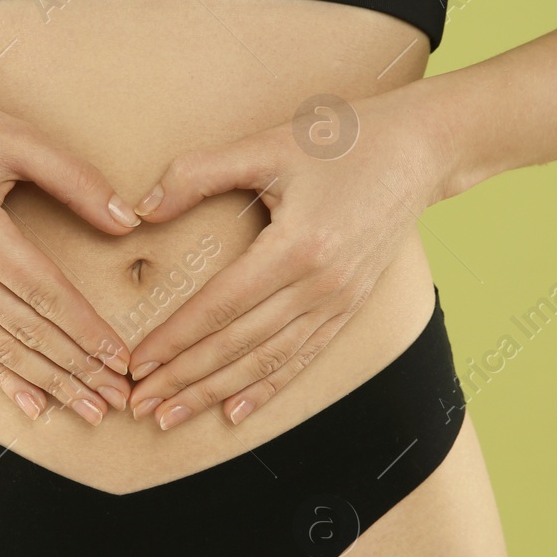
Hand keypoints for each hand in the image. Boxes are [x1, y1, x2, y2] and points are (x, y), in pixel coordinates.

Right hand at [0, 69, 140, 425]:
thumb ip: (74, 179)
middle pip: (27, 331)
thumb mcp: (13, 136)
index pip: (46, 294)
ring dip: (48, 383)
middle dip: (78, 370)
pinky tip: (31, 404)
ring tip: (88, 409)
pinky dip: (2, 377)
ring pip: (0, 348)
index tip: (123, 359)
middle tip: (120, 399)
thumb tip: (126, 222)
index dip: (88, 331)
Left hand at [124, 92, 452, 429]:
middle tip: (138, 404)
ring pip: (267, 361)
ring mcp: (339, 301)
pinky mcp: (350, 306)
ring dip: (216, 393)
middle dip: (184, 379)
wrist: (421, 150)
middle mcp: (320, 286)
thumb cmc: (341, 139)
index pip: (219, 307)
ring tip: (172, 416)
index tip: (135, 363)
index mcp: (295, 247)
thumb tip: (140, 208)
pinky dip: (267, 388)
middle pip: (237, 345)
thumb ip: (198, 173)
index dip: (174, 340)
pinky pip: (303, 358)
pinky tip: (235, 412)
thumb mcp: (266, 145)